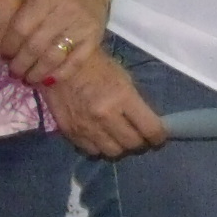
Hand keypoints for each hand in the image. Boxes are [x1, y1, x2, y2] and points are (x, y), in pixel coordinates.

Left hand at [0, 0, 112, 81]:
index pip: (23, 27)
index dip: (11, 44)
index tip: (4, 54)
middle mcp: (65, 13)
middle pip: (36, 46)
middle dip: (21, 63)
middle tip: (13, 72)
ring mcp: (81, 28)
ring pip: (54, 57)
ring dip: (37, 72)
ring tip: (27, 79)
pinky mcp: (93, 39)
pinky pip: (76, 62)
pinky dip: (60, 74)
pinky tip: (48, 80)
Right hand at [36, 48, 166, 157]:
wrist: (58, 64)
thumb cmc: (97, 66)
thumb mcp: (123, 78)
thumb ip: (136, 103)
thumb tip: (149, 124)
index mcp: (122, 97)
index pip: (150, 128)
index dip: (158, 136)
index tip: (159, 136)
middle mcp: (105, 116)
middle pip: (132, 144)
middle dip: (140, 141)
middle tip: (139, 135)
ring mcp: (87, 127)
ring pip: (113, 152)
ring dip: (120, 146)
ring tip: (119, 137)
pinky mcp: (71, 133)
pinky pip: (93, 151)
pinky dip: (99, 146)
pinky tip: (100, 136)